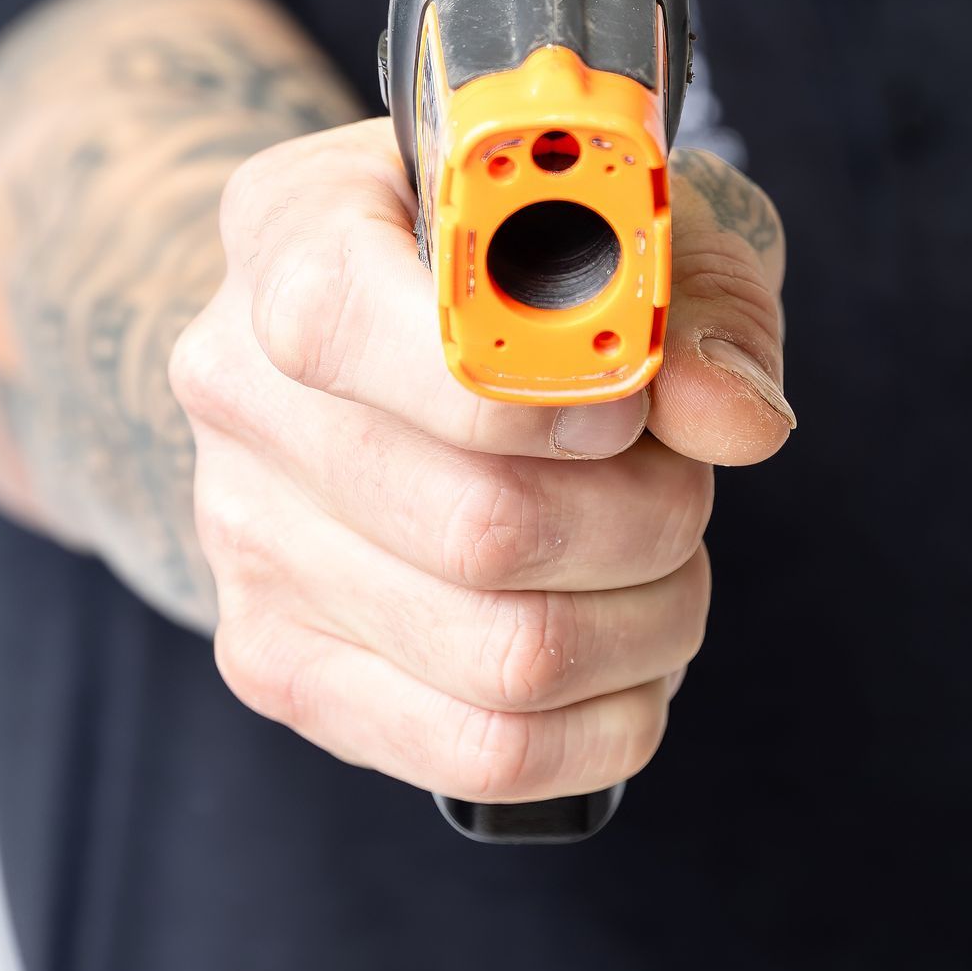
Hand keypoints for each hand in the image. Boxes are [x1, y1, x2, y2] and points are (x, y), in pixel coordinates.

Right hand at [168, 124, 791, 804]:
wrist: (389, 342)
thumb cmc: (528, 263)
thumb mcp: (629, 218)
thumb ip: (692, 296)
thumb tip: (734, 418)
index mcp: (295, 228)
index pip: (352, 322)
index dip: (530, 388)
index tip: (634, 405)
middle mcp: (238, 386)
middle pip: (480, 525)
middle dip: (648, 522)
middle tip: (685, 488)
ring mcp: (242, 538)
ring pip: (504, 656)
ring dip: (648, 623)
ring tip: (665, 565)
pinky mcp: (275, 664)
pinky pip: (479, 752)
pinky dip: (605, 725)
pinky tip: (628, 655)